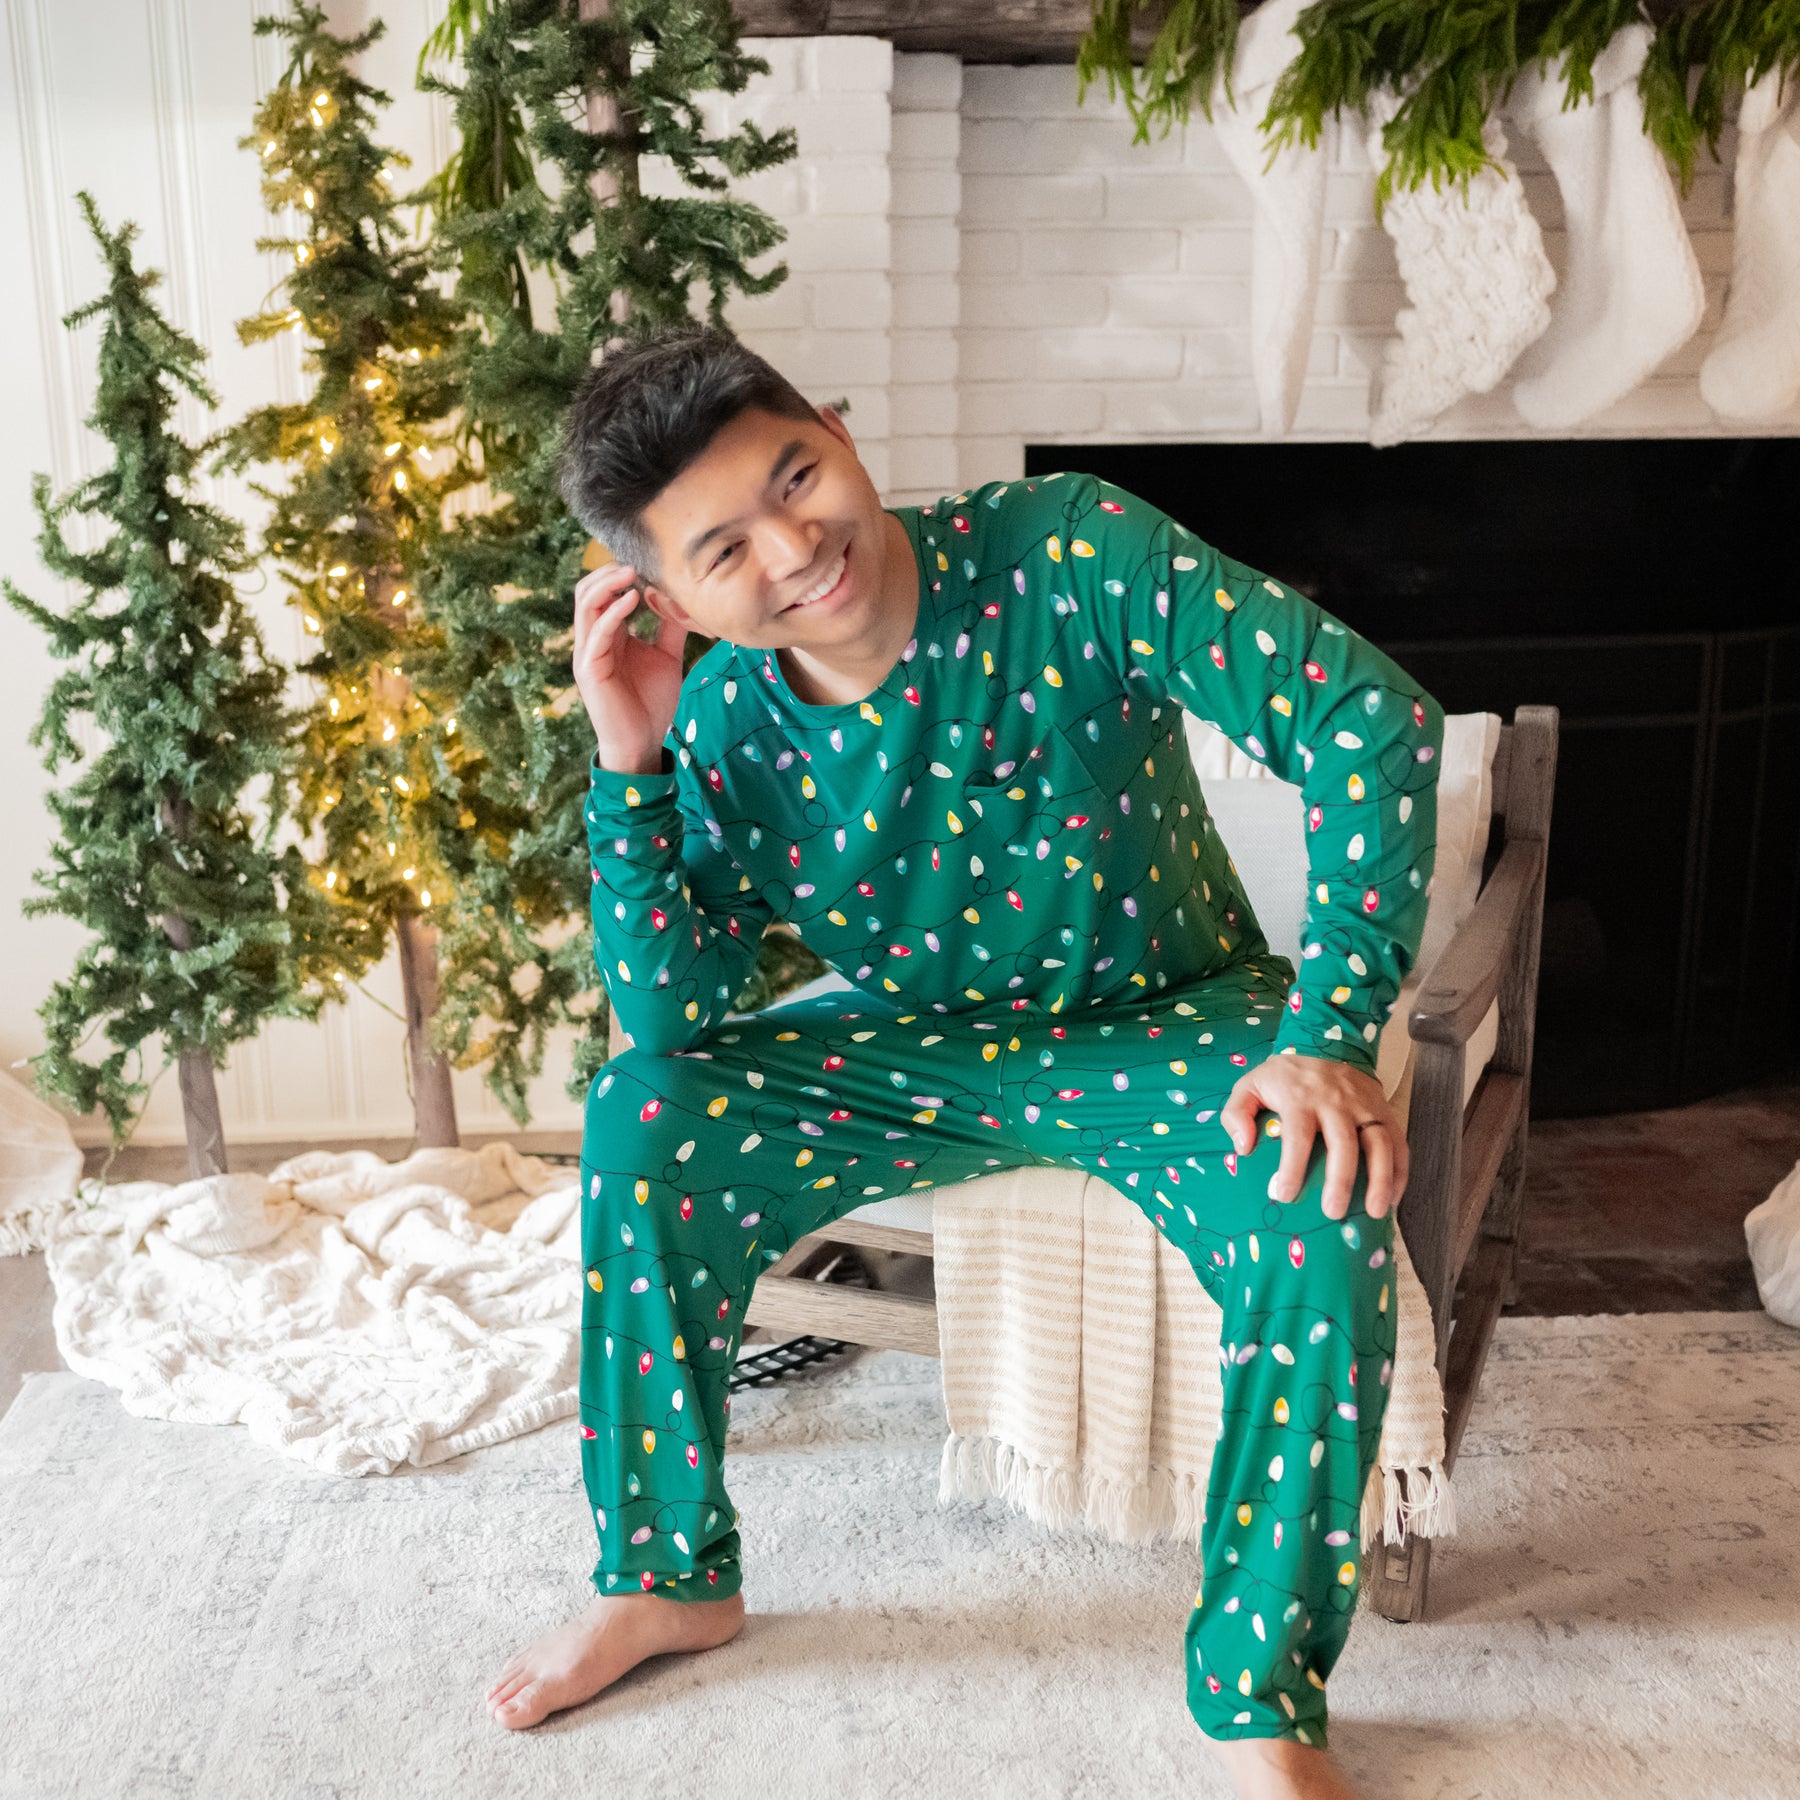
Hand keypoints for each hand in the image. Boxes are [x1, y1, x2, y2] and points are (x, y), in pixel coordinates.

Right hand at [572, 561, 687, 774]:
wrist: (643, 743)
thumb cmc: (651, 703)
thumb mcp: (666, 657)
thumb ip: (669, 628)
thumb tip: (680, 597)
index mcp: (608, 635)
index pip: (603, 593)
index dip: (619, 574)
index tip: (648, 561)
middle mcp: (592, 640)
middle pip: (587, 591)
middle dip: (609, 572)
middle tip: (636, 561)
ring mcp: (587, 653)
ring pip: (585, 605)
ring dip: (607, 584)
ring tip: (632, 572)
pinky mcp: (589, 669)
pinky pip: (596, 632)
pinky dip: (613, 612)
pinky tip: (633, 600)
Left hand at [1218, 1054, 1406, 1220]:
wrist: (1325, 1044)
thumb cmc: (1284, 1077)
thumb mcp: (1250, 1085)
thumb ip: (1236, 1113)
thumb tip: (1243, 1147)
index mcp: (1300, 1097)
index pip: (1298, 1135)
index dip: (1292, 1167)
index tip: (1286, 1195)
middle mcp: (1336, 1101)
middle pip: (1343, 1142)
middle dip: (1340, 1179)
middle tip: (1333, 1212)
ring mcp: (1365, 1105)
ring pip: (1380, 1143)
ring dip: (1381, 1179)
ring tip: (1376, 1212)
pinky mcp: (1384, 1110)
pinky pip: (1399, 1142)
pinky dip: (1400, 1171)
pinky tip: (1393, 1198)